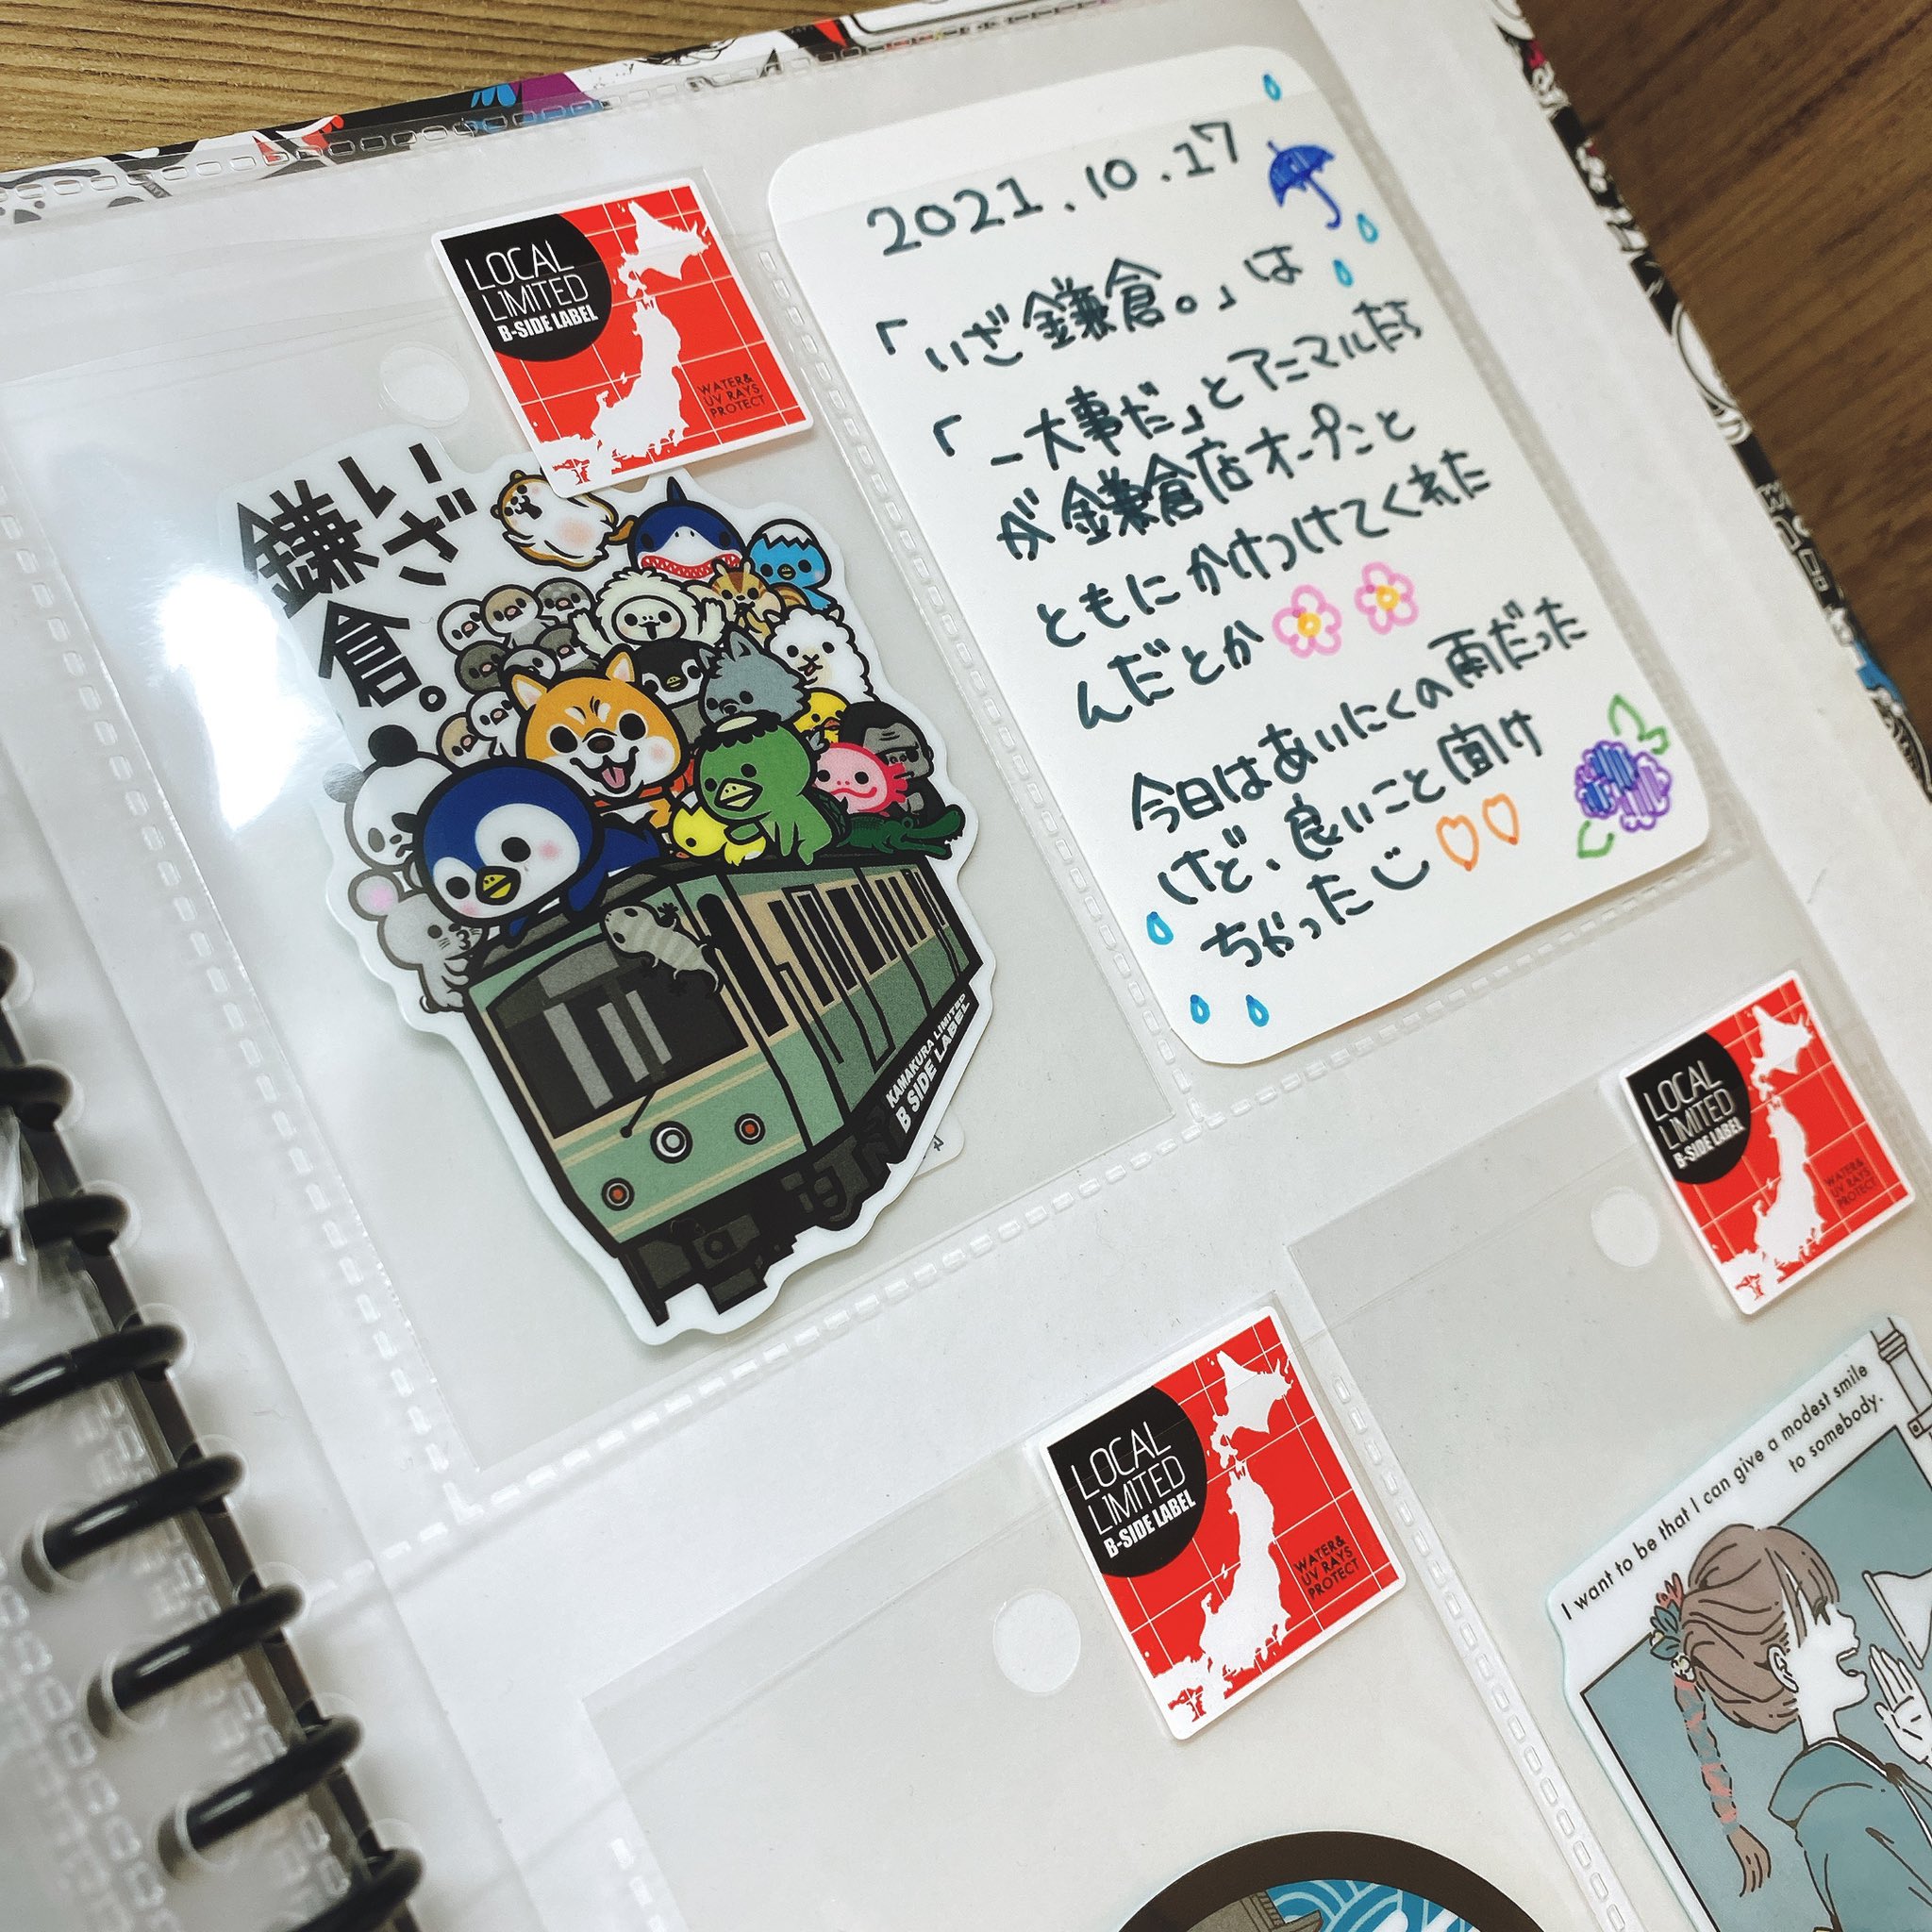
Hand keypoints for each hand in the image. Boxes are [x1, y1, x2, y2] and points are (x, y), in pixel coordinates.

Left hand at [1873, 1646, 1931, 1767]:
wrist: (1929, 1752)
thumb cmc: (1915, 1747)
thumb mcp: (1897, 1734)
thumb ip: (1888, 1720)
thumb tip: (1878, 1706)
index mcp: (1897, 1708)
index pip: (1886, 1685)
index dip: (1878, 1672)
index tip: (1871, 1660)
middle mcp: (1905, 1701)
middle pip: (1890, 1678)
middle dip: (1882, 1664)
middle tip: (1873, 1649)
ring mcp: (1913, 1701)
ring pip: (1899, 1679)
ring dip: (1890, 1666)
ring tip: (1882, 1653)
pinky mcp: (1921, 1703)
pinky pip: (1912, 1686)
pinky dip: (1906, 1675)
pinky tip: (1900, 1664)